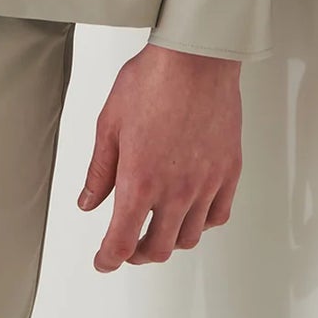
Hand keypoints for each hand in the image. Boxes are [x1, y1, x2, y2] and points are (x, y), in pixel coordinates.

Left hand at [76, 43, 241, 269]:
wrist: (196, 56)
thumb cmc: (153, 80)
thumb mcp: (110, 122)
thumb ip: (99, 170)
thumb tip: (89, 201)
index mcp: (140, 181)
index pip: (122, 242)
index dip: (108, 259)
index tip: (104, 261)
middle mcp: (175, 191)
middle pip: (157, 249)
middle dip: (137, 255)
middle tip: (128, 247)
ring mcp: (205, 183)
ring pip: (188, 237)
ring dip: (169, 240)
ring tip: (158, 228)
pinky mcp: (228, 171)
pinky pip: (218, 215)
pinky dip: (202, 223)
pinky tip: (191, 211)